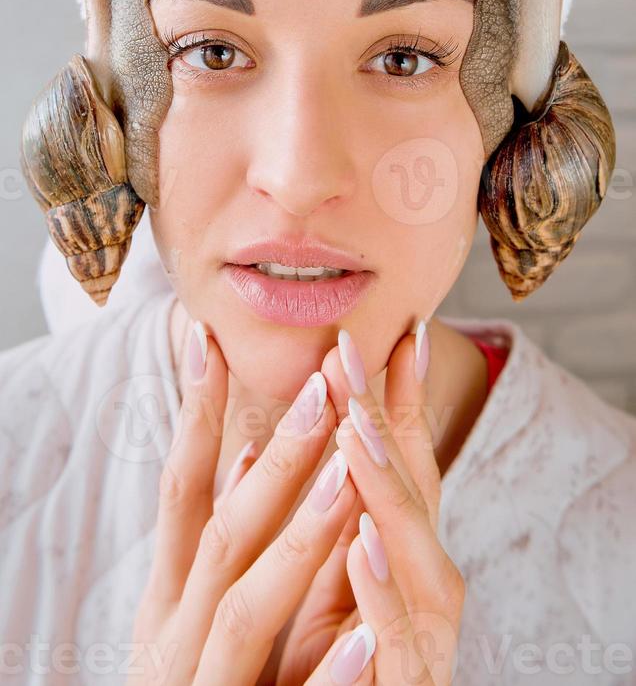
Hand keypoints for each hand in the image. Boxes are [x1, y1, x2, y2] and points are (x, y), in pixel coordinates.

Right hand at [127, 322, 357, 684]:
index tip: (208, 338)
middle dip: (274, 458)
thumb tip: (244, 447)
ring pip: (246, 609)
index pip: (181, 490)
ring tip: (347, 475)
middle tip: (321, 383)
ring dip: (299, 539)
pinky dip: (325, 677)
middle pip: (221, 532)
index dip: (193, 415)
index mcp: (169, 597)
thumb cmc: (200, 685)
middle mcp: (174, 635)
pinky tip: (364, 642)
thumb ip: (224, 537)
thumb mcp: (196, 608)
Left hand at [278, 325, 464, 684]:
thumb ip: (311, 519)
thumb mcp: (318, 580)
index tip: (387, 332)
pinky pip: (399, 641)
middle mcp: (422, 583)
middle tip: (347, 350)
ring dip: (383, 488)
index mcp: (396, 551)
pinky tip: (362, 545)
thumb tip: (255, 447)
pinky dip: (381, 593)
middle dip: (377, 417)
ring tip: (353, 431)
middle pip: (406, 488)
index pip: (400, 463)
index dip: (393, 399)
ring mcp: (423, 636)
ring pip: (414, 553)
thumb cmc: (333, 664)